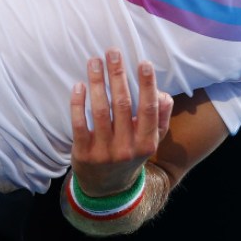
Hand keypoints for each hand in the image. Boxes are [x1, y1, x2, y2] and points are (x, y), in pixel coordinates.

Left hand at [70, 49, 172, 196]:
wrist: (107, 188)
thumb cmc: (131, 153)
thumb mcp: (151, 140)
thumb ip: (161, 117)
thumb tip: (162, 94)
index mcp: (147, 142)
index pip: (149, 109)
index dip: (147, 85)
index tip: (143, 63)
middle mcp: (127, 148)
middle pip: (122, 105)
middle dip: (117, 75)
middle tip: (112, 52)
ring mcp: (104, 152)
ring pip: (100, 111)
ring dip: (96, 83)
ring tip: (94, 62)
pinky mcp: (83, 153)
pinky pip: (79, 124)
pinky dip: (78, 103)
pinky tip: (79, 85)